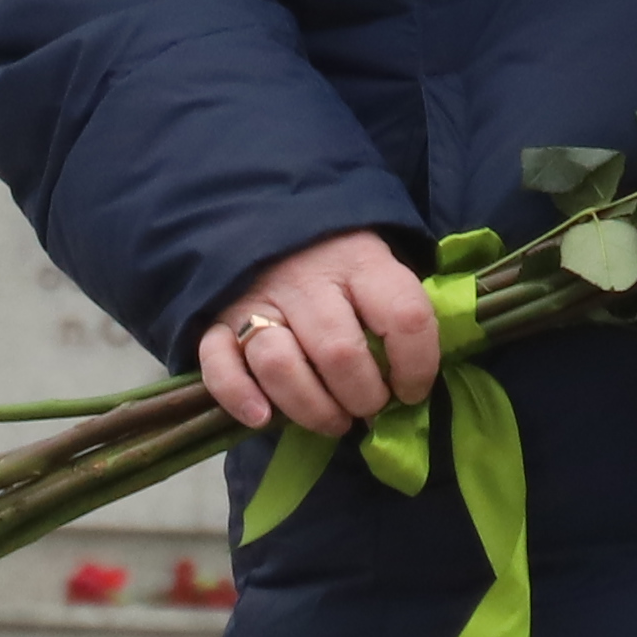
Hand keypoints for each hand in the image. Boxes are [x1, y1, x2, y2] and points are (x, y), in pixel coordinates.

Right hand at [197, 227, 440, 438]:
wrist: (269, 218)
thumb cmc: (339, 261)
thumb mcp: (379, 269)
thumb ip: (398, 317)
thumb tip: (411, 391)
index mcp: (361, 262)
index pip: (403, 315)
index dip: (417, 366)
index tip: (412, 391)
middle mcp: (307, 279)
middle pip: (339, 353)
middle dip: (362, 398)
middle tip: (368, 409)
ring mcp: (257, 299)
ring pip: (280, 364)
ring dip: (312, 408)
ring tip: (332, 419)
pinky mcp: (218, 320)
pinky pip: (218, 363)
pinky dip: (239, 396)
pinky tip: (263, 417)